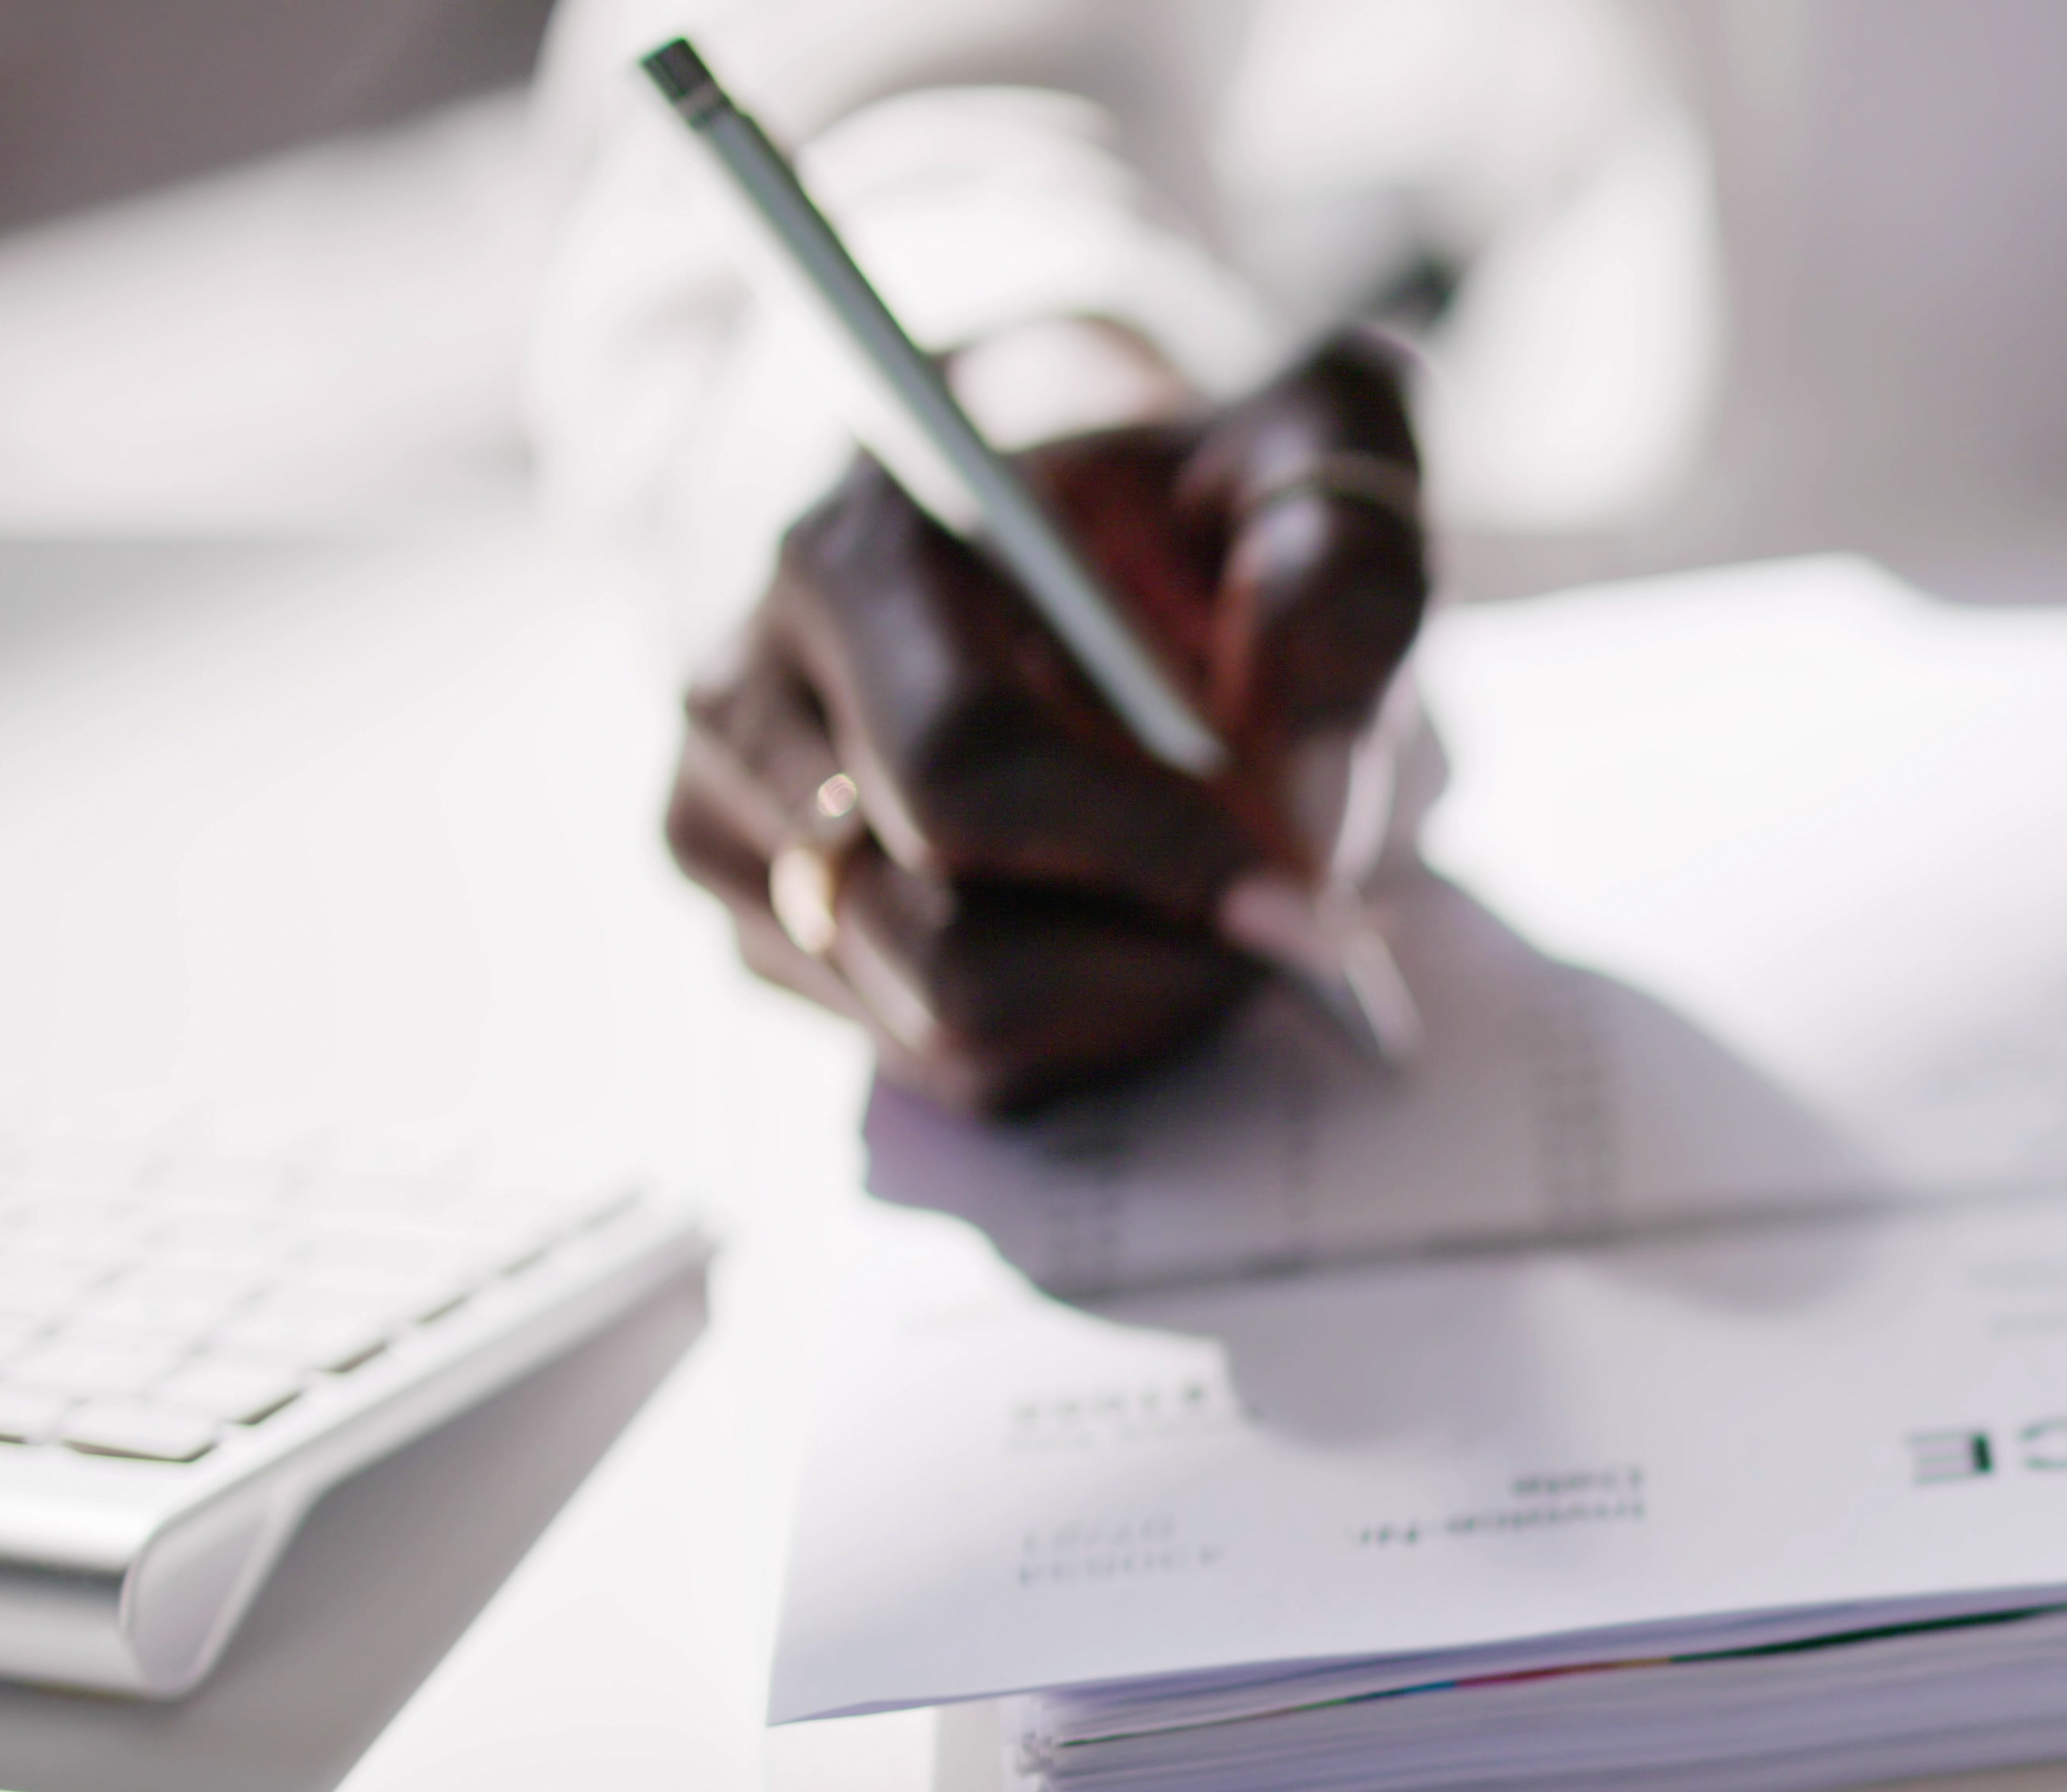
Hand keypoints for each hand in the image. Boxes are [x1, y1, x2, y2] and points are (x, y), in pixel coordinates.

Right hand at [664, 333, 1432, 1114]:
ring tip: (1226, 909)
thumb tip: (1296, 765)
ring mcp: (730, 817)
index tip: (1306, 897)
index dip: (1153, 862)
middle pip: (943, 943)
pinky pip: (938, 1064)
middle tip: (1296, 928)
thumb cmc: (1189, 486)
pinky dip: (1077, 1034)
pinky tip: (1138, 929)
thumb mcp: (1308, 452)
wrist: (1057, 511)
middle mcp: (749, 687)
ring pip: (942, 1024)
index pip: (968, 772)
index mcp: (856, 547)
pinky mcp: (759, 921)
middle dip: (1154, 960)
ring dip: (1128, 1002)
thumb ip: (1336, 561)